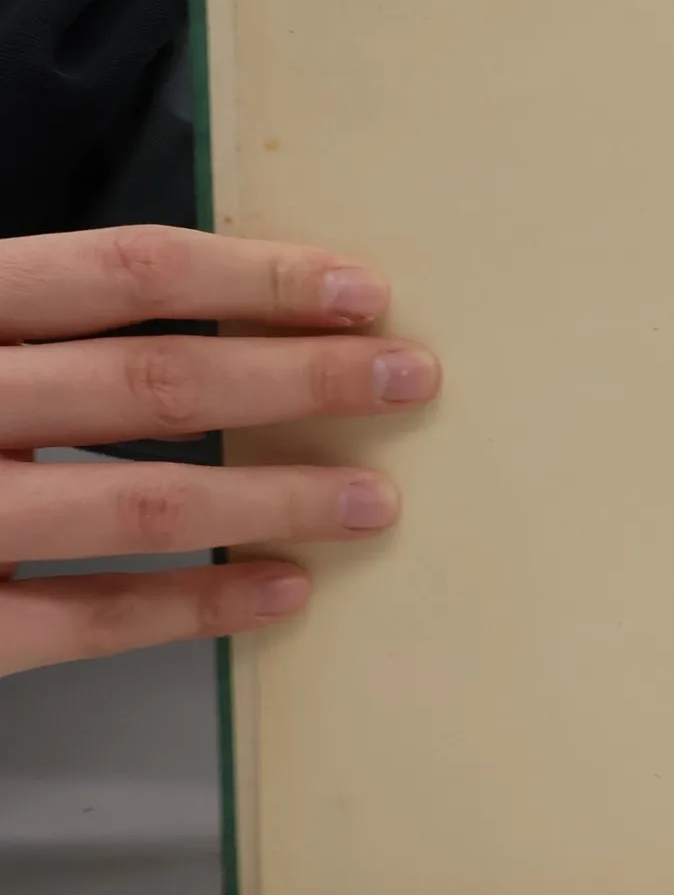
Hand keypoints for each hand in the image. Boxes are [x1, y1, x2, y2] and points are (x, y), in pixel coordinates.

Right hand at [0, 227, 438, 674]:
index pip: (121, 273)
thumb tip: (209, 306)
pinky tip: (281, 592)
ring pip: (139, 504)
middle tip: (413, 380)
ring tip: (376, 500)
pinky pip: (85, 621)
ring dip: (275, 497)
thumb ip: (22, 320)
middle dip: (301, 379)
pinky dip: (194, 607)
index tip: (363, 290)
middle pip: (154, 383)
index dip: (254, 278)